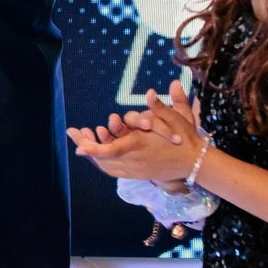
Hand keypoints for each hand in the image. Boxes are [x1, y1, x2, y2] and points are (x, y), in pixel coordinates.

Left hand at [71, 83, 203, 182]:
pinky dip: (102, 162)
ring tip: (80, 140)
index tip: (78, 146)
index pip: (112, 150)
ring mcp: (137, 170)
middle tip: (72, 133)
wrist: (196, 162)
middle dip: (86, 146)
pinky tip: (95, 152)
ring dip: (92, 154)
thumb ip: (160, 106)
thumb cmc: (186, 137)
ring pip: (107, 166)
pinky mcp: (139, 175)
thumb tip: (152, 91)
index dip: (94, 149)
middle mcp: (136, 161)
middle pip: (103, 158)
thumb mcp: (176, 118)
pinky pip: (114, 171)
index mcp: (141, 146)